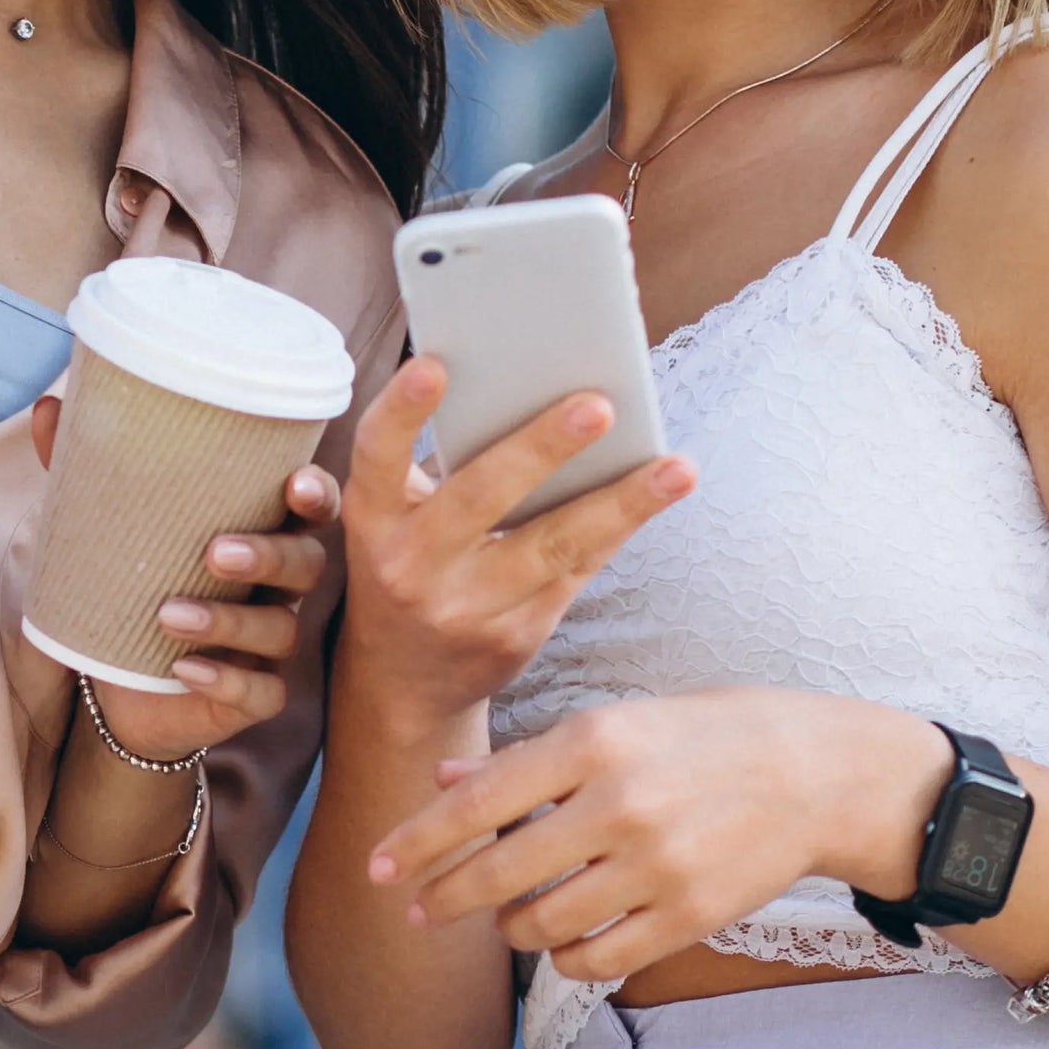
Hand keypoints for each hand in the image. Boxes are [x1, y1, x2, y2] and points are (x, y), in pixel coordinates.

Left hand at [32, 394, 335, 761]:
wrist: (117, 685)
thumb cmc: (132, 585)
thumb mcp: (108, 527)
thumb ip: (86, 469)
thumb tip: (52, 405)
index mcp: (259, 533)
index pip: (310, 508)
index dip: (316, 494)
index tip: (293, 484)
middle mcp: (277, 588)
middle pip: (306, 564)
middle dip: (269, 555)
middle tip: (214, 552)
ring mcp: (268, 646)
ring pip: (279, 630)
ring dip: (228, 622)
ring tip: (167, 615)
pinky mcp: (252, 696)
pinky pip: (258, 692)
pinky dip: (225, 681)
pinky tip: (184, 670)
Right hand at [334, 356, 693, 728]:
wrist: (407, 682)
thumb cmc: (409, 567)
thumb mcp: (394, 521)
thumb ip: (437, 467)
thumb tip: (527, 387)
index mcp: (373, 519)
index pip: (377, 455)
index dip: (402, 411)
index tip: (434, 365)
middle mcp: (409, 565)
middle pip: (479, 497)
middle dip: (541, 449)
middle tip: (599, 406)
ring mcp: (463, 608)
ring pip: (551, 546)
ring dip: (619, 503)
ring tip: (674, 468)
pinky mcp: (513, 636)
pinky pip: (576, 572)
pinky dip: (618, 529)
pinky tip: (658, 496)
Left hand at [366, 691, 951, 982]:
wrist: (816, 772)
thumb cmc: (701, 737)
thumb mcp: (616, 722)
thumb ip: (526, 758)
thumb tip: (443, 782)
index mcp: (594, 742)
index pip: (477, 803)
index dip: (417, 841)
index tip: (377, 867)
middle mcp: (620, 805)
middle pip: (498, 874)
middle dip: (442, 898)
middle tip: (417, 909)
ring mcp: (657, 868)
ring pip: (542, 926)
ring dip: (509, 927)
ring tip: (508, 915)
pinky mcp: (689, 917)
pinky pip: (596, 960)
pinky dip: (566, 958)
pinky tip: (564, 942)